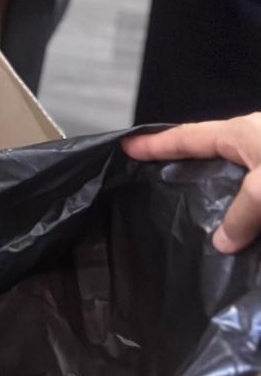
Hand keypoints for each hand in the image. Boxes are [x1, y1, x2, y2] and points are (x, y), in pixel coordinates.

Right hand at [123, 113, 260, 252]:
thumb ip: (238, 215)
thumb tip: (222, 242)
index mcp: (241, 132)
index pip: (186, 137)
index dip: (155, 144)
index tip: (127, 147)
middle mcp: (254, 139)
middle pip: (209, 147)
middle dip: (182, 157)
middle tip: (154, 168)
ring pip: (233, 167)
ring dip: (215, 181)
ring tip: (192, 196)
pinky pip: (252, 183)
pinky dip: (239, 195)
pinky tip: (238, 213)